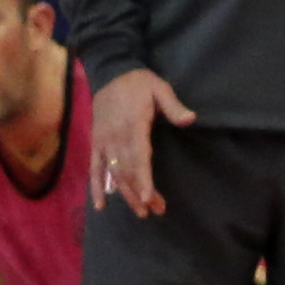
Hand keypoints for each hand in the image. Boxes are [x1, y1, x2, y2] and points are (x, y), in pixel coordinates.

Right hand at [90, 67, 196, 215]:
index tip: (149, 197)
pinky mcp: (96, 144)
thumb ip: (174, 105)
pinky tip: (101, 206)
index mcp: (132, 125)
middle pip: (127, 170)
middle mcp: (115, 137)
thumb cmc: (139, 83)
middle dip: (140, 193)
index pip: (138, 156)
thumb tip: (190, 119)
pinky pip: (94, 169)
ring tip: (141, 212)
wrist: (111, 73)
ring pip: (113, 173)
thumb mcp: (160, 87)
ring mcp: (103, 142)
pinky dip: (96, 187)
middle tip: (155, 211)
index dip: (143, 178)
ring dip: (126, 194)